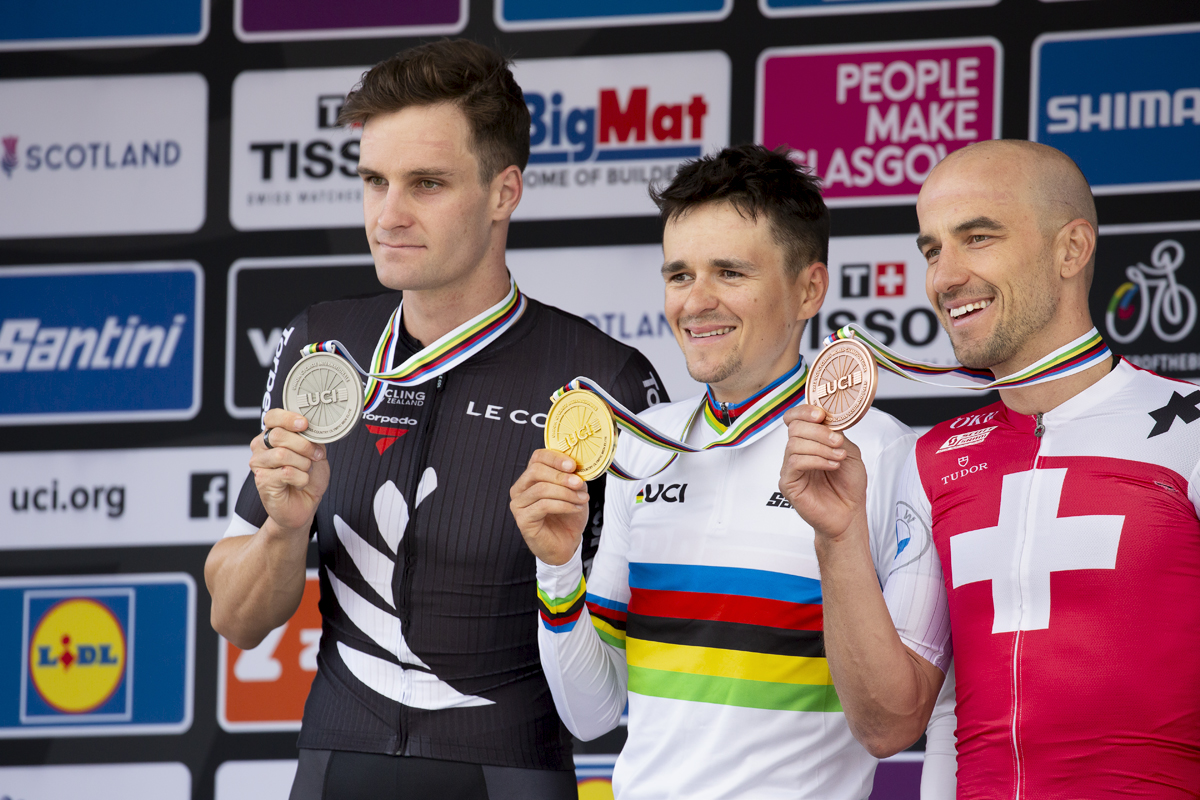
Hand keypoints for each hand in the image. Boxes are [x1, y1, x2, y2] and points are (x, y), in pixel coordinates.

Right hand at [251, 408, 330, 533]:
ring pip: (282, 454)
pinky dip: (301, 478)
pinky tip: (300, 483)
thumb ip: (311, 438)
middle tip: (316, 456)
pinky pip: (286, 473)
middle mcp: (261, 447)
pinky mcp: (262, 481)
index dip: (288, 418)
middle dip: (304, 446)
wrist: (305, 506)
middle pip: (278, 435)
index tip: (305, 424)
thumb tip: (314, 426)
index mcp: (272, 435)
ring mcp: (259, 464)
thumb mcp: (315, 453)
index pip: (272, 417)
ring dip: (303, 464)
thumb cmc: (308, 478)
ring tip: (306, 471)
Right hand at [509, 449, 589, 565]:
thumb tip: (577, 470)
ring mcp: (519, 504)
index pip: (537, 457)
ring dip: (566, 493)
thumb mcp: (574, 492)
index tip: (573, 465)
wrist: (566, 544)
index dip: (555, 458)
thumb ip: (573, 478)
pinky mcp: (522, 519)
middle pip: (536, 470)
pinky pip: (543, 505)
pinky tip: (575, 508)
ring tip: (582, 499)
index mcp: (531, 477)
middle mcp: (520, 488)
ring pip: (541, 489)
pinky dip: (563, 505)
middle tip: (578, 483)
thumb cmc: (567, 517)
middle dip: (561, 476)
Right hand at [779, 404, 868, 541]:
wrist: (850, 514)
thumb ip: (837, 434)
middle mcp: (796, 452)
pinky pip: (795, 462)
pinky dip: (816, 460)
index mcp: (808, 441)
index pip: (794, 418)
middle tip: (838, 441)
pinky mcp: (788, 483)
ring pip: (795, 444)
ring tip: (839, 457)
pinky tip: (831, 466)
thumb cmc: (848, 485)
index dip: (803, 411)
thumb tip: (828, 419)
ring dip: (821, 447)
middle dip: (819, 431)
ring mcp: (790, 468)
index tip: (820, 414)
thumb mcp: (849, 452)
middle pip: (794, 428)